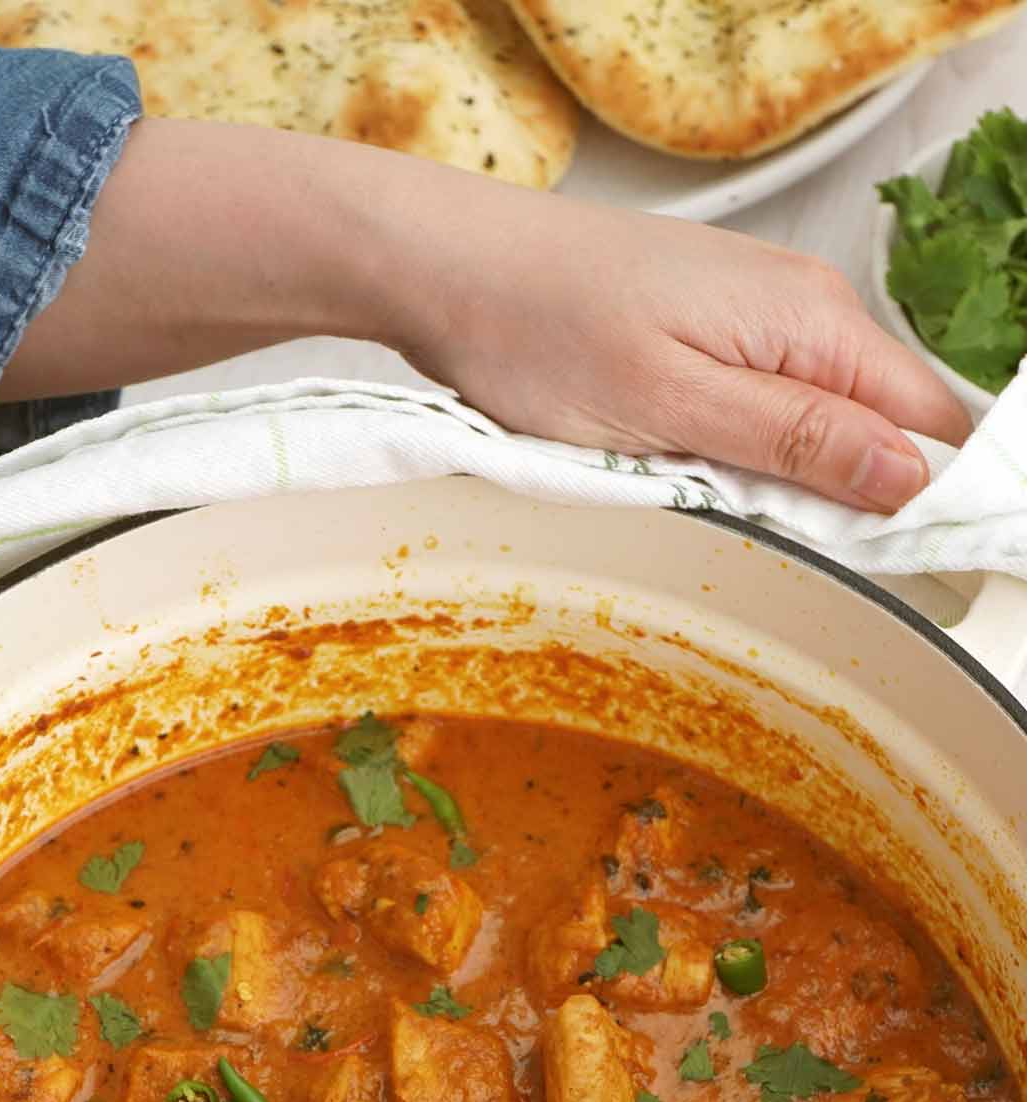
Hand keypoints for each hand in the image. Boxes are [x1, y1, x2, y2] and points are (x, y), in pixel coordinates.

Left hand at [397, 192, 971, 511]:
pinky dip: (733, 455)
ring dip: (778, 482)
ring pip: (816, 426)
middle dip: (840, 499)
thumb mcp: (672, 406)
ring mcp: (756, 318)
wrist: (448, 269)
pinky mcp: (712, 334)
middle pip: (876, 428)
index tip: (866, 557)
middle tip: (762, 533)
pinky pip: (761, 411)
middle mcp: (802, 308)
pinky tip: (683, 466)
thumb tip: (906, 476)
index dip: (912, 499)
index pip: (928, 421)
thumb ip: (795, 440)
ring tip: (703, 491)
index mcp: (812, 318)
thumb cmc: (538, 328)